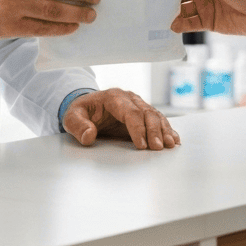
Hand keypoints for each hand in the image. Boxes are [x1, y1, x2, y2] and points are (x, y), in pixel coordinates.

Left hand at [62, 89, 180, 150]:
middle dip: (154, 131)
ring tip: (170, 145)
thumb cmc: (80, 112)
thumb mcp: (71, 118)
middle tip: (158, 148)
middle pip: (147, 113)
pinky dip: (166, 129)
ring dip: (164, 130)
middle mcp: (129, 98)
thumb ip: (78, 126)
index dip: (138, 128)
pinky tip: (174, 139)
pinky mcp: (142, 113)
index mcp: (113, 97)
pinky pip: (157, 119)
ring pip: (155, 115)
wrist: (86, 107)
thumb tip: (88, 136)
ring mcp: (138, 104)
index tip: (142, 145)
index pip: (130, 112)